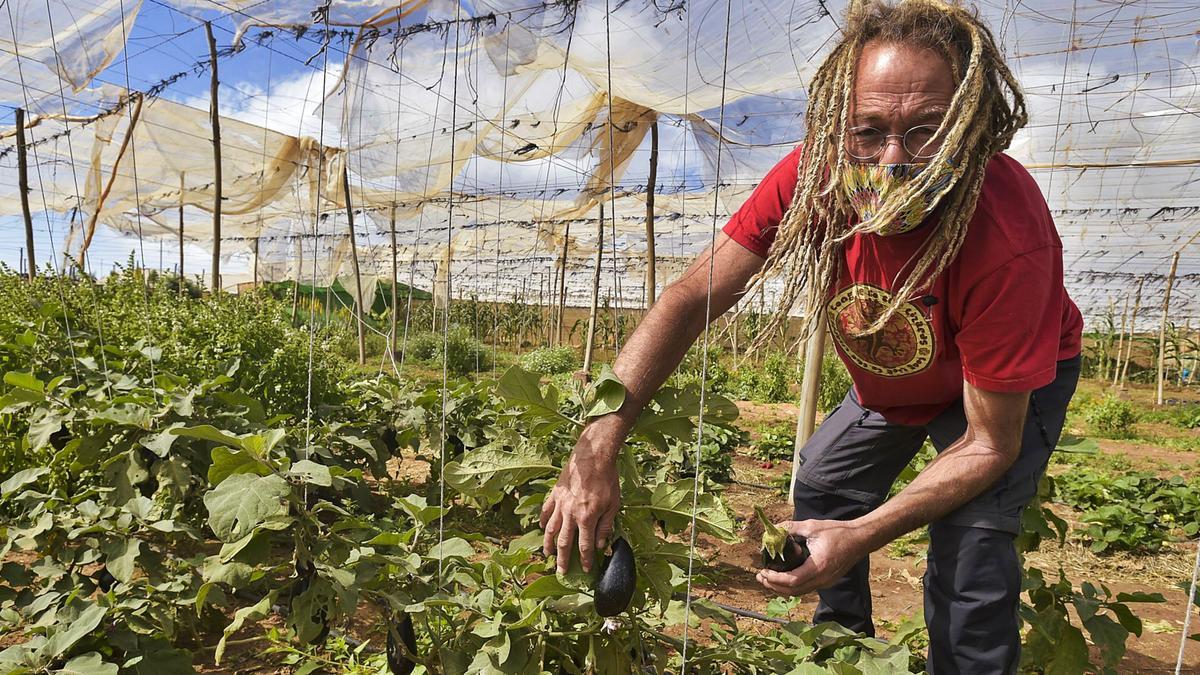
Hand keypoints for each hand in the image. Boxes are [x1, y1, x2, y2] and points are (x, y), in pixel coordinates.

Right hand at [539, 430, 621, 573]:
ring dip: (548, 544)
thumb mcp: (613, 505)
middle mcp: (571, 514)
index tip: (586, 570)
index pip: (584, 546)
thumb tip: (600, 544)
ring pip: (551, 529)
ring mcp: (560, 504)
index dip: (585, 560)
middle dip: (563, 559)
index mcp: (587, 518)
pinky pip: (546, 511)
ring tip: (547, 555)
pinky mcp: (555, 494)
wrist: (593, 457)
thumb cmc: (607, 480)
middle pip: (564, 542)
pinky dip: (543, 520)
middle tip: (561, 571)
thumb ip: (605, 526)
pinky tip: (541, 527)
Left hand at [755, 519, 870, 595]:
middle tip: (760, 577)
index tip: (763, 571)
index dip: (775, 579)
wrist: (860, 539)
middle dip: (774, 586)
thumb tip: (774, 529)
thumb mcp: (812, 527)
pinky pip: (807, 588)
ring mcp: (826, 582)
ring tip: (768, 579)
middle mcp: (822, 579)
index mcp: (818, 567)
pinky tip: (784, 578)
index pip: (792, 581)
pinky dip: (792, 586)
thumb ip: (791, 528)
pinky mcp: (827, 581)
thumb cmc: (838, 532)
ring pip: (800, 592)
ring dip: (782, 588)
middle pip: (794, 591)